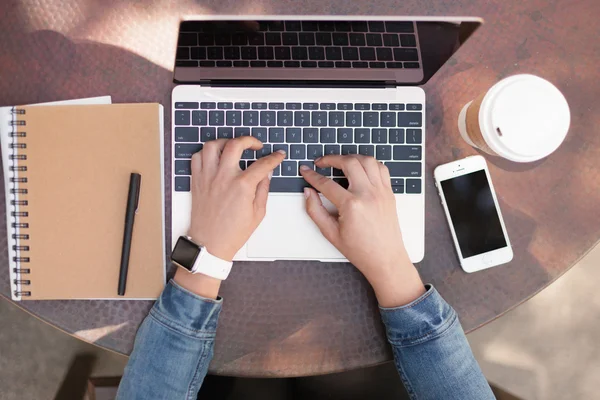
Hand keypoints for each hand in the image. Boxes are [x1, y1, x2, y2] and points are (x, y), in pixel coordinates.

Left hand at [175, 137, 284, 298]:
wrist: (210, 244)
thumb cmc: (233, 232)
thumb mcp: (258, 213)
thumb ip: (263, 189)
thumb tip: (266, 173)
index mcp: (242, 186)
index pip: (263, 164)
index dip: (274, 157)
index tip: (278, 155)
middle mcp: (224, 177)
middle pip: (236, 144)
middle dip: (249, 140)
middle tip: (256, 145)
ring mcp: (208, 177)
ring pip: (213, 145)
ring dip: (226, 142)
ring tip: (233, 147)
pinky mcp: (197, 180)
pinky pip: (197, 157)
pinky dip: (207, 152)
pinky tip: (216, 157)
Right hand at [300, 155, 424, 306]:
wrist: (386, 258)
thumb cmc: (360, 250)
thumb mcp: (330, 233)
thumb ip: (315, 210)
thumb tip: (308, 193)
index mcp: (352, 206)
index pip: (326, 183)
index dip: (312, 175)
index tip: (305, 171)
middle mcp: (368, 194)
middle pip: (349, 162)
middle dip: (332, 158)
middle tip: (321, 162)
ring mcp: (381, 191)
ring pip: (367, 160)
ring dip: (351, 157)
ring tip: (340, 162)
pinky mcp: (389, 193)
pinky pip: (381, 168)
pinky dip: (369, 163)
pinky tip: (360, 168)